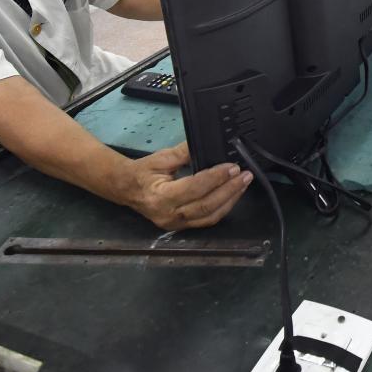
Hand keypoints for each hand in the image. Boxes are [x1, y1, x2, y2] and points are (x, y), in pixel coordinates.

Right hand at [115, 142, 251, 229]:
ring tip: (243, 184)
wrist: (126, 189)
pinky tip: (231, 195)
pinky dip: (222, 207)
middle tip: (244, 176)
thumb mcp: (161, 158)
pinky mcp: (182, 227)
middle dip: (229, 190)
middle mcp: (169, 215)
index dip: (215, 178)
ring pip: (210, 217)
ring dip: (230, 200)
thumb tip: (206, 143)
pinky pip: (206, 220)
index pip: (194, 188)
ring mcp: (176, 225)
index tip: (231, 167)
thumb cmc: (143, 173)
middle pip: (206, 206)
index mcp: (160, 197)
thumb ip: (184, 152)